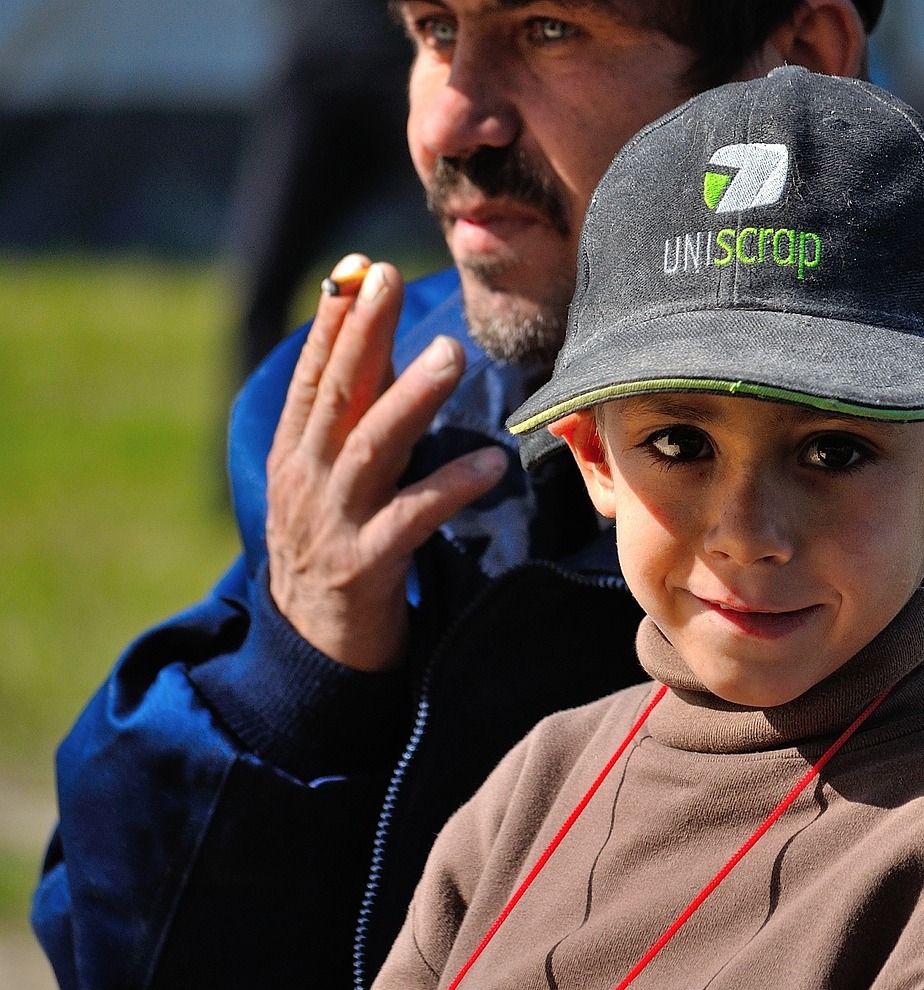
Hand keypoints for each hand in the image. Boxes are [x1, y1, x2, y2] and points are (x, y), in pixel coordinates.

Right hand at [266, 254, 507, 670]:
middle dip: (361, 335)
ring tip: (449, 354)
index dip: (332, 323)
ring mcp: (332, 522)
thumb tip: (375, 351)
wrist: (312, 648)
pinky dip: (450, 488)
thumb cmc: (334, 549)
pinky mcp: (364, 566)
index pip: (312, 378)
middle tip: (387, 280)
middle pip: (336, 396)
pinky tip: (490, 465)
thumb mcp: (326, 483)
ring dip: (409, 397)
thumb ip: (349, 423)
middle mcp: (305, 479)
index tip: (358, 269)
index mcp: (294, 454)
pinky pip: (412, 520)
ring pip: (370, 447)